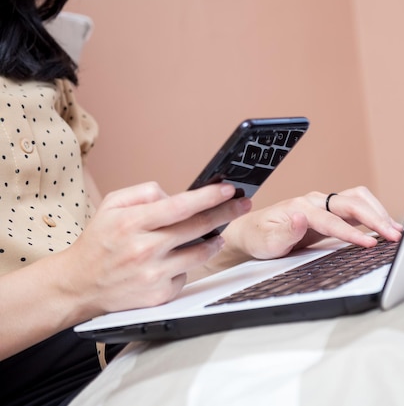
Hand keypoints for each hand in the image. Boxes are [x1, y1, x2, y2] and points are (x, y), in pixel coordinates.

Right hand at [59, 181, 250, 314]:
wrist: (80, 284)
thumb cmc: (100, 241)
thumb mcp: (112, 205)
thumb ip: (144, 192)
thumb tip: (176, 194)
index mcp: (132, 223)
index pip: (181, 206)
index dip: (209, 196)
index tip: (229, 189)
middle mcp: (144, 249)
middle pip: (198, 227)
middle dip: (226, 212)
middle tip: (244, 204)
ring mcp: (154, 275)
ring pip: (200, 253)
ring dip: (215, 240)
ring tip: (217, 233)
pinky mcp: (160, 295)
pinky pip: (187, 274)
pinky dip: (188, 264)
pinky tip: (177, 260)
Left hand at [221, 186, 402, 259]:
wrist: (252, 231)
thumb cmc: (258, 237)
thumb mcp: (266, 241)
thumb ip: (284, 231)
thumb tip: (301, 218)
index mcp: (301, 206)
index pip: (332, 220)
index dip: (352, 232)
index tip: (370, 243)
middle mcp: (316, 200)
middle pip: (352, 202)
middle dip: (375, 218)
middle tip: (394, 236)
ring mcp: (324, 203)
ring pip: (358, 199)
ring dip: (378, 212)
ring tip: (395, 230)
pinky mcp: (330, 211)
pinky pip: (357, 206)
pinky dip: (374, 212)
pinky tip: (385, 225)